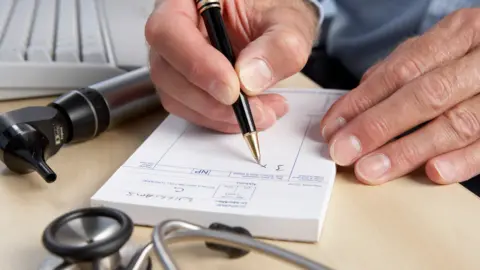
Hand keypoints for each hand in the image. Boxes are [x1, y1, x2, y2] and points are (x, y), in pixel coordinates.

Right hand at [145, 0, 318, 132]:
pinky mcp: (183, 81)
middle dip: (212, 100)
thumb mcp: (289, 23)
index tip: (232, 89)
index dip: (197, 64)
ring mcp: (174, 57)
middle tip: (254, 110)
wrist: (274, 26)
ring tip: (263, 112)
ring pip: (176, 96)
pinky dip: (220, 119)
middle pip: (167, 70)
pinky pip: (189, 108)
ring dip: (219, 115)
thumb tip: (250, 79)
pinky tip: (251, 112)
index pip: (169, 30)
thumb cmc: (274, 12)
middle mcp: (173, 26)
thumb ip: (278, 46)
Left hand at [320, 8, 479, 184]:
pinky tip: (432, 172)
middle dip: (377, 126)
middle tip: (344, 151)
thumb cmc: (473, 54)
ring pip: (456, 123)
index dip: (362, 101)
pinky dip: (461, 161)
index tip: (333, 127)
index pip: (402, 70)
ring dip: (408, 151)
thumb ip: (402, 69)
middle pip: (425, 95)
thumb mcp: (440, 48)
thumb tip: (356, 102)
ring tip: (371, 169)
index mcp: (460, 34)